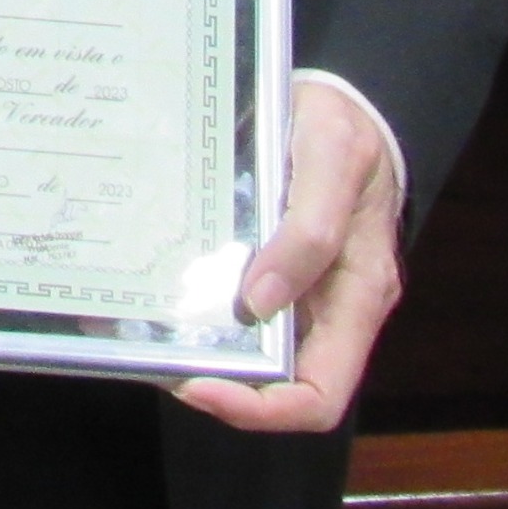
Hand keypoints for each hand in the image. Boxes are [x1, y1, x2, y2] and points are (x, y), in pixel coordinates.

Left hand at [174, 80, 403, 435]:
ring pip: (250, 348)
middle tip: (156, 353)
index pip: (320, 395)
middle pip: (277, 383)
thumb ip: (309, 231)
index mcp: (358, 297)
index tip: (201, 386)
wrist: (344, 100)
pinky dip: (199, 309)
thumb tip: (259, 303)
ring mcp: (299, 291)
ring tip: (148, 327)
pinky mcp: (269, 266)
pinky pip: (235, 306)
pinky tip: (161, 290)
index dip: (263, 409)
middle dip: (217, 381)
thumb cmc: (347, 127)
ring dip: (202, 348)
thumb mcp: (333, 159)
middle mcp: (328, 307)